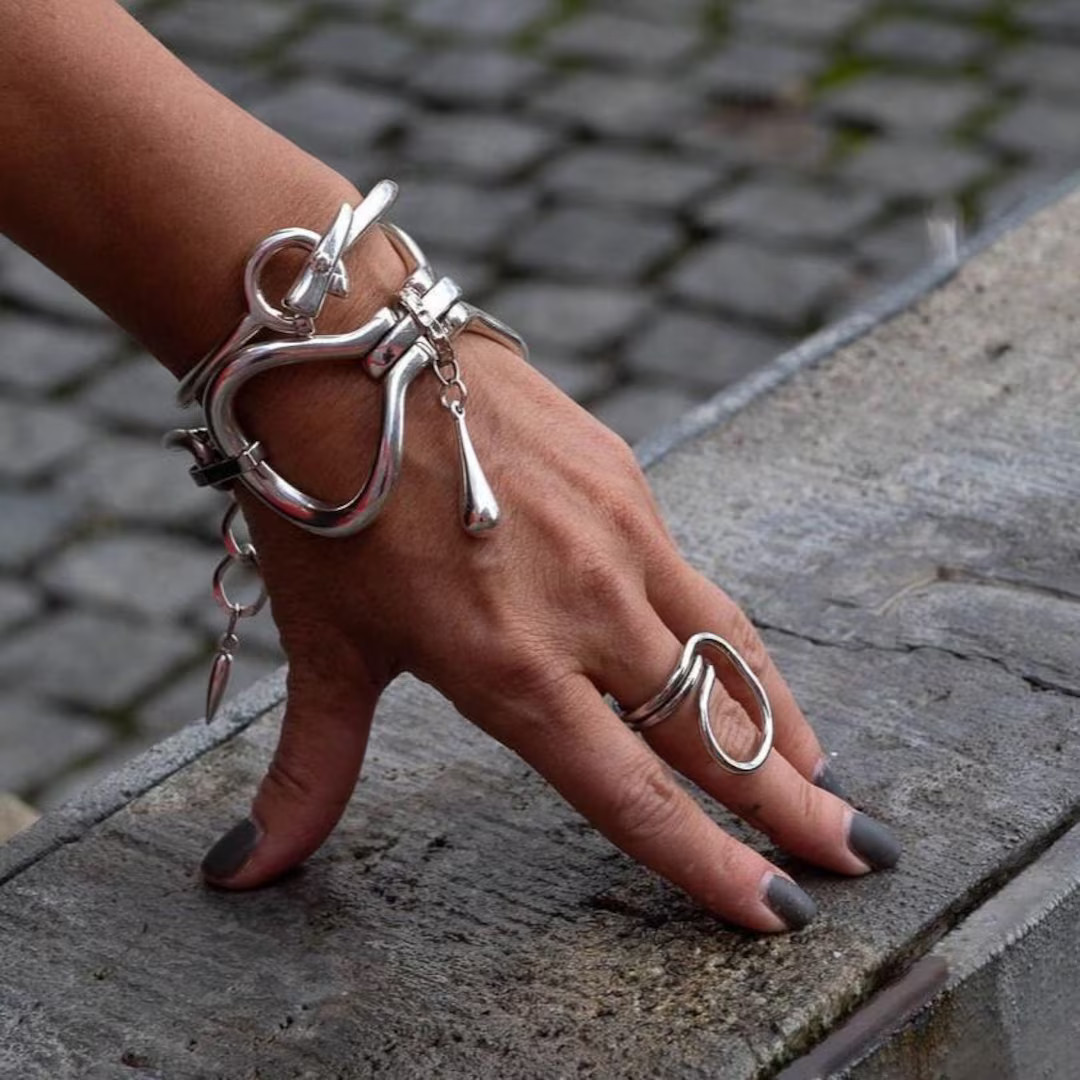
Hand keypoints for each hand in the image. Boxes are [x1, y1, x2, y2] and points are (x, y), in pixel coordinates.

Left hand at [200, 330, 899, 932]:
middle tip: (858, 854)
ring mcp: (617, 537)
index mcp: (509, 668)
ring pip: (726, 650)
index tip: (777, 908)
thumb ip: (312, 770)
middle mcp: (582, 610)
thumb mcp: (326, 647)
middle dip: (792, 806)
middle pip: (713, 730)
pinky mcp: (627, 480)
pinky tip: (740, 662)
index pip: (633, 792)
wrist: (348, 354)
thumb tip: (247, 873)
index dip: (709, 861)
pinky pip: (696, 581)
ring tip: (821, 774)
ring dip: (780, 721)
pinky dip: (732, 639)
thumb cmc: (324, 504)